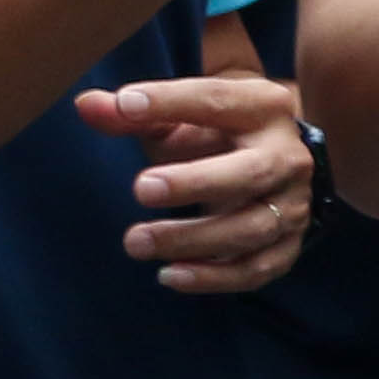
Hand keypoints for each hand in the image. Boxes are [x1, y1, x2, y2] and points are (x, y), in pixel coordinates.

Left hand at [78, 75, 311, 293]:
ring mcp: (292, 205)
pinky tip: (169, 274)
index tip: (126, 104)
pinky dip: (214, 278)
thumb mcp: (180, 117)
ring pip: (252, 228)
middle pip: (252, 171)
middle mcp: (288, 156)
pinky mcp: (287, 246)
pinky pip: (257, 269)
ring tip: (136, 241)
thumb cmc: (216, 136)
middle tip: (141, 188)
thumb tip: (86, 106)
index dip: (172, 101)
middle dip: (196, 182)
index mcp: (264, 108)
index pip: (219, 100)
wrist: (273, 164)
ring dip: (192, 238)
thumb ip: (134, 114)